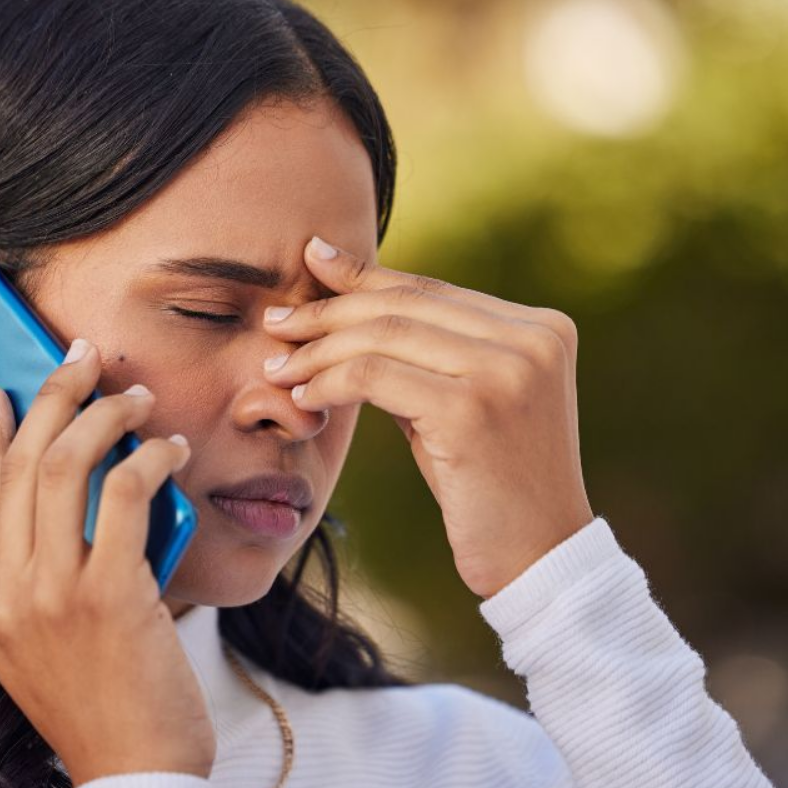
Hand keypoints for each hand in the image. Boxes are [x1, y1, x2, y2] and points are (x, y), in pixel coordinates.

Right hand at [0, 338, 215, 783]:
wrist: (135, 778)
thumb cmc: (104, 710)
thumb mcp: (40, 654)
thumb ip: (24, 587)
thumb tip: (25, 518)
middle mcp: (5, 599)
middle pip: (19, 467)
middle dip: (51, 399)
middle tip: (84, 361)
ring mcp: (50, 598)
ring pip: (63, 467)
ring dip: (104, 417)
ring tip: (136, 396)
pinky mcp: (108, 597)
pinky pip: (125, 495)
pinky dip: (150, 457)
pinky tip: (173, 449)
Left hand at [263, 236, 594, 597]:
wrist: (539, 558)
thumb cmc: (488, 483)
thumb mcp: (461, 402)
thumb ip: (424, 353)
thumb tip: (348, 299)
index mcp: (541, 327)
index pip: (430, 290)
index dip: (363, 276)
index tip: (311, 260)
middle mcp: (532, 339)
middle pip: (403, 306)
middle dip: (328, 312)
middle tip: (276, 323)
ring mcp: (508, 371)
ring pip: (383, 336)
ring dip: (318, 350)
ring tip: (277, 367)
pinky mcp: (472, 410)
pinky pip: (375, 376)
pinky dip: (329, 382)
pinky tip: (304, 397)